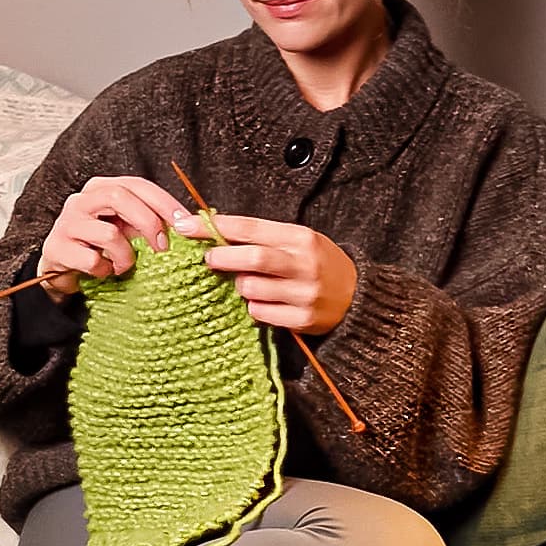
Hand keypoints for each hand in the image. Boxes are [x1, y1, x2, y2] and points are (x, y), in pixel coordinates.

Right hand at [38, 176, 186, 298]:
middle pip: (120, 197)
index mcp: (101, 189)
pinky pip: (93, 261)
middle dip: (148, 222)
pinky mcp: (57, 248)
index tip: (185, 222)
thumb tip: (187, 224)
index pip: (137, 184)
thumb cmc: (99, 247)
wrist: (61, 270)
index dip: (163, 201)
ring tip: (125, 267)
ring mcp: (67, 223)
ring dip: (125, 256)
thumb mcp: (125, 229)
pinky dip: (105, 271)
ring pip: (109, 233)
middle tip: (163, 247)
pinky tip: (104, 273)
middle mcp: (81, 200)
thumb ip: (148, 222)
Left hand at [178, 212, 356, 335]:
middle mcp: (303, 264)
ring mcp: (304, 294)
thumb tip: (215, 230)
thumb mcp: (298, 241)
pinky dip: (254, 308)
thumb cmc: (319, 264)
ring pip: (252, 290)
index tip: (187, 225)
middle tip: (208, 259)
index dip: (215, 227)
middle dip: (223, 257)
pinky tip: (263, 302)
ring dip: (240, 287)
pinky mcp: (302, 319)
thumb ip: (263, 237)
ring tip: (246, 284)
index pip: (250, 228)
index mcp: (300, 238)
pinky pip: (261, 313)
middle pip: (253, 258)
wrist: (358, 298)